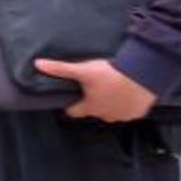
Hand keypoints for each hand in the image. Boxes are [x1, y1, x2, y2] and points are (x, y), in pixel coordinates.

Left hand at [33, 57, 157, 122]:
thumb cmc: (111, 74)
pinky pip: (129, 110)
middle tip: (96, 86)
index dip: (71, 103)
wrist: (143, 74)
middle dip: (93, 100)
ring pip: (112, 111)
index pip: (73, 111)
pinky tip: (128, 91)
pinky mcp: (138, 113)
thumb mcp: (83, 70)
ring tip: (113, 86)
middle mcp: (105, 115)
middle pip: (93, 110)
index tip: (73, 96)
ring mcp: (122, 116)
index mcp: (90, 107)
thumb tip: (38, 64)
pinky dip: (127, 103)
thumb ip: (60, 69)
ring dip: (111, 102)